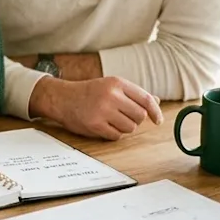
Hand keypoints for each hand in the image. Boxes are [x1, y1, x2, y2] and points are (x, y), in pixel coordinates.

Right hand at [31, 76, 161, 140]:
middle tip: (122, 116)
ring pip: (130, 128)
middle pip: (139, 116)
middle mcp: (111, 95)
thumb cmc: (89, 92)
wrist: (62, 98)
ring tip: (110, 120)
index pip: (146, 99)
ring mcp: (102, 110)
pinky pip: (116, 136)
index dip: (155, 112)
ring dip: (123, 127)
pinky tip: (102, 126)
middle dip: (134, 119)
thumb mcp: (111, 86)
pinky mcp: (95, 125)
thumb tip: (156, 101)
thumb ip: (133, 94)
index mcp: (117, 83)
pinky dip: (112, 134)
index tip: (158, 120)